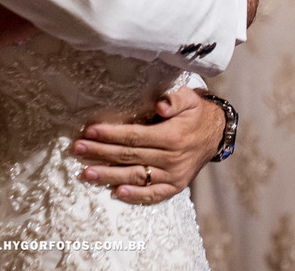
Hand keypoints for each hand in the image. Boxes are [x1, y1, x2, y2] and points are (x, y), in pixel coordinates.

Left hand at [71, 87, 222, 204]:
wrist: (216, 134)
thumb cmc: (196, 113)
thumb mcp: (190, 98)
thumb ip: (175, 99)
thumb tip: (160, 105)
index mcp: (172, 136)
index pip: (135, 136)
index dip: (111, 134)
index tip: (90, 131)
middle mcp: (172, 158)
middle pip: (130, 156)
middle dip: (101, 153)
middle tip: (78, 150)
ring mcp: (173, 175)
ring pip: (137, 177)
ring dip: (110, 176)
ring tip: (87, 174)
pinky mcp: (175, 186)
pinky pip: (154, 194)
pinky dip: (136, 196)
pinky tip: (117, 193)